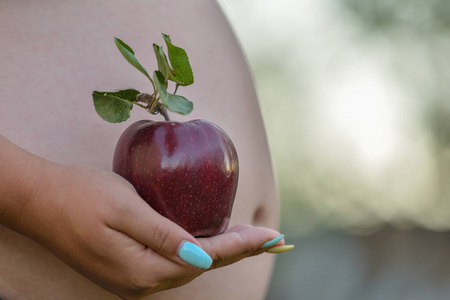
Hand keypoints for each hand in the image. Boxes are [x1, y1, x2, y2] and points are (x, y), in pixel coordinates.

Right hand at [21, 164, 281, 298]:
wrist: (39, 200)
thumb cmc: (80, 196)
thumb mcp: (123, 208)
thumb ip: (162, 235)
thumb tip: (202, 256)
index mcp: (142, 269)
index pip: (205, 258)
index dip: (241, 247)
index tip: (271, 236)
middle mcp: (140, 282)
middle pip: (201, 267)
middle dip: (238, 252)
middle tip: (269, 238)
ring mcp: (133, 278)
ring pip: (188, 267)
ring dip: (219, 253)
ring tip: (247, 239)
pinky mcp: (127, 268)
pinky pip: (172, 264)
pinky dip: (197, 252)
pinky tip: (208, 241)